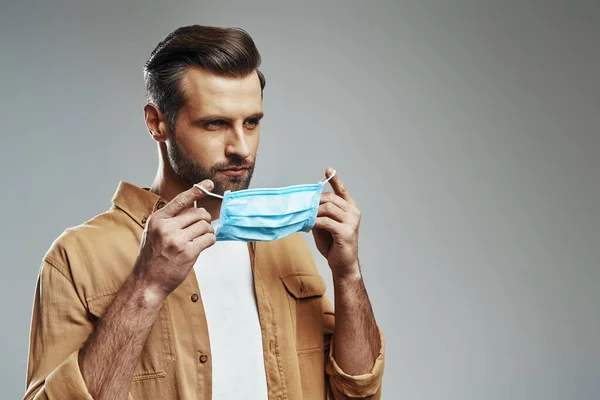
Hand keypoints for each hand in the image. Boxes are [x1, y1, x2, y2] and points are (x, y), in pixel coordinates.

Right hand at [133, 180, 215, 297]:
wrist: (147, 282)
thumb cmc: (152, 258)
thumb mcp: (153, 233)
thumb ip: (170, 220)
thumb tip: (193, 207)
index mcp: (157, 219)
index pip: (180, 199)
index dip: (197, 190)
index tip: (209, 184)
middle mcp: (166, 227)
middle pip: (198, 213)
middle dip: (205, 219)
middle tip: (203, 227)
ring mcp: (177, 240)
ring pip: (205, 225)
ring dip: (208, 231)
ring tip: (201, 238)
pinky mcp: (187, 252)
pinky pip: (209, 239)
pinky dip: (210, 240)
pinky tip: (203, 245)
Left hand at [312, 168, 361, 279]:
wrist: (342, 264)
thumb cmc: (334, 245)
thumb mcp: (324, 225)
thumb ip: (319, 214)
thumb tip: (306, 205)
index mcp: (350, 209)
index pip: (342, 191)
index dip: (336, 179)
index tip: (329, 169)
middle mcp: (353, 212)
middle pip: (331, 198)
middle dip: (315, 201)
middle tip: (303, 206)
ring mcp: (351, 222)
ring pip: (328, 208)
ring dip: (313, 212)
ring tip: (304, 217)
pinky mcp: (346, 232)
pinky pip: (326, 221)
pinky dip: (315, 221)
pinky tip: (308, 224)